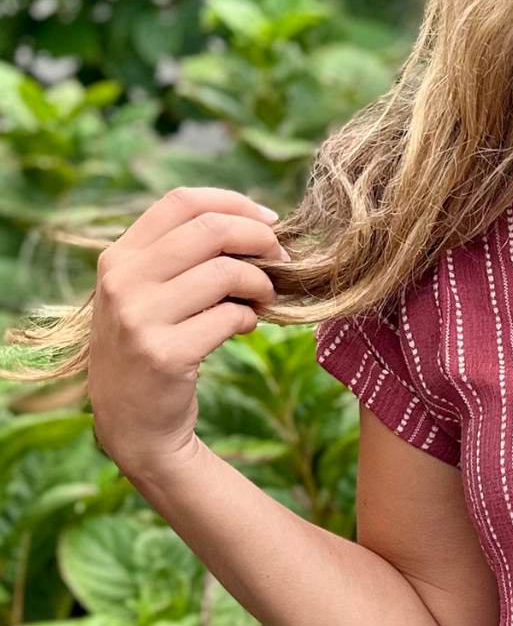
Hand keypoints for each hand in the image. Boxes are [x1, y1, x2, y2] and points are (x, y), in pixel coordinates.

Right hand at [87, 187, 288, 478]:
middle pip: (209, 230)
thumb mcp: (146, 294)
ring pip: (224, 272)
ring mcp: (139, 318)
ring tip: (262, 299)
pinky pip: (229, 318)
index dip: (234, 203)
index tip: (268, 219)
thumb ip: (182, 257)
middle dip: (260, 239)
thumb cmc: (152, 347)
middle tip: (282, 258)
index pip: (181, 202)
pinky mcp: (164, 354)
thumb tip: (257, 222)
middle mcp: (121, 281)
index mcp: (118, 257)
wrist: (133, 423)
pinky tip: (246, 327)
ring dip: (259, 283)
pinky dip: (250, 319)